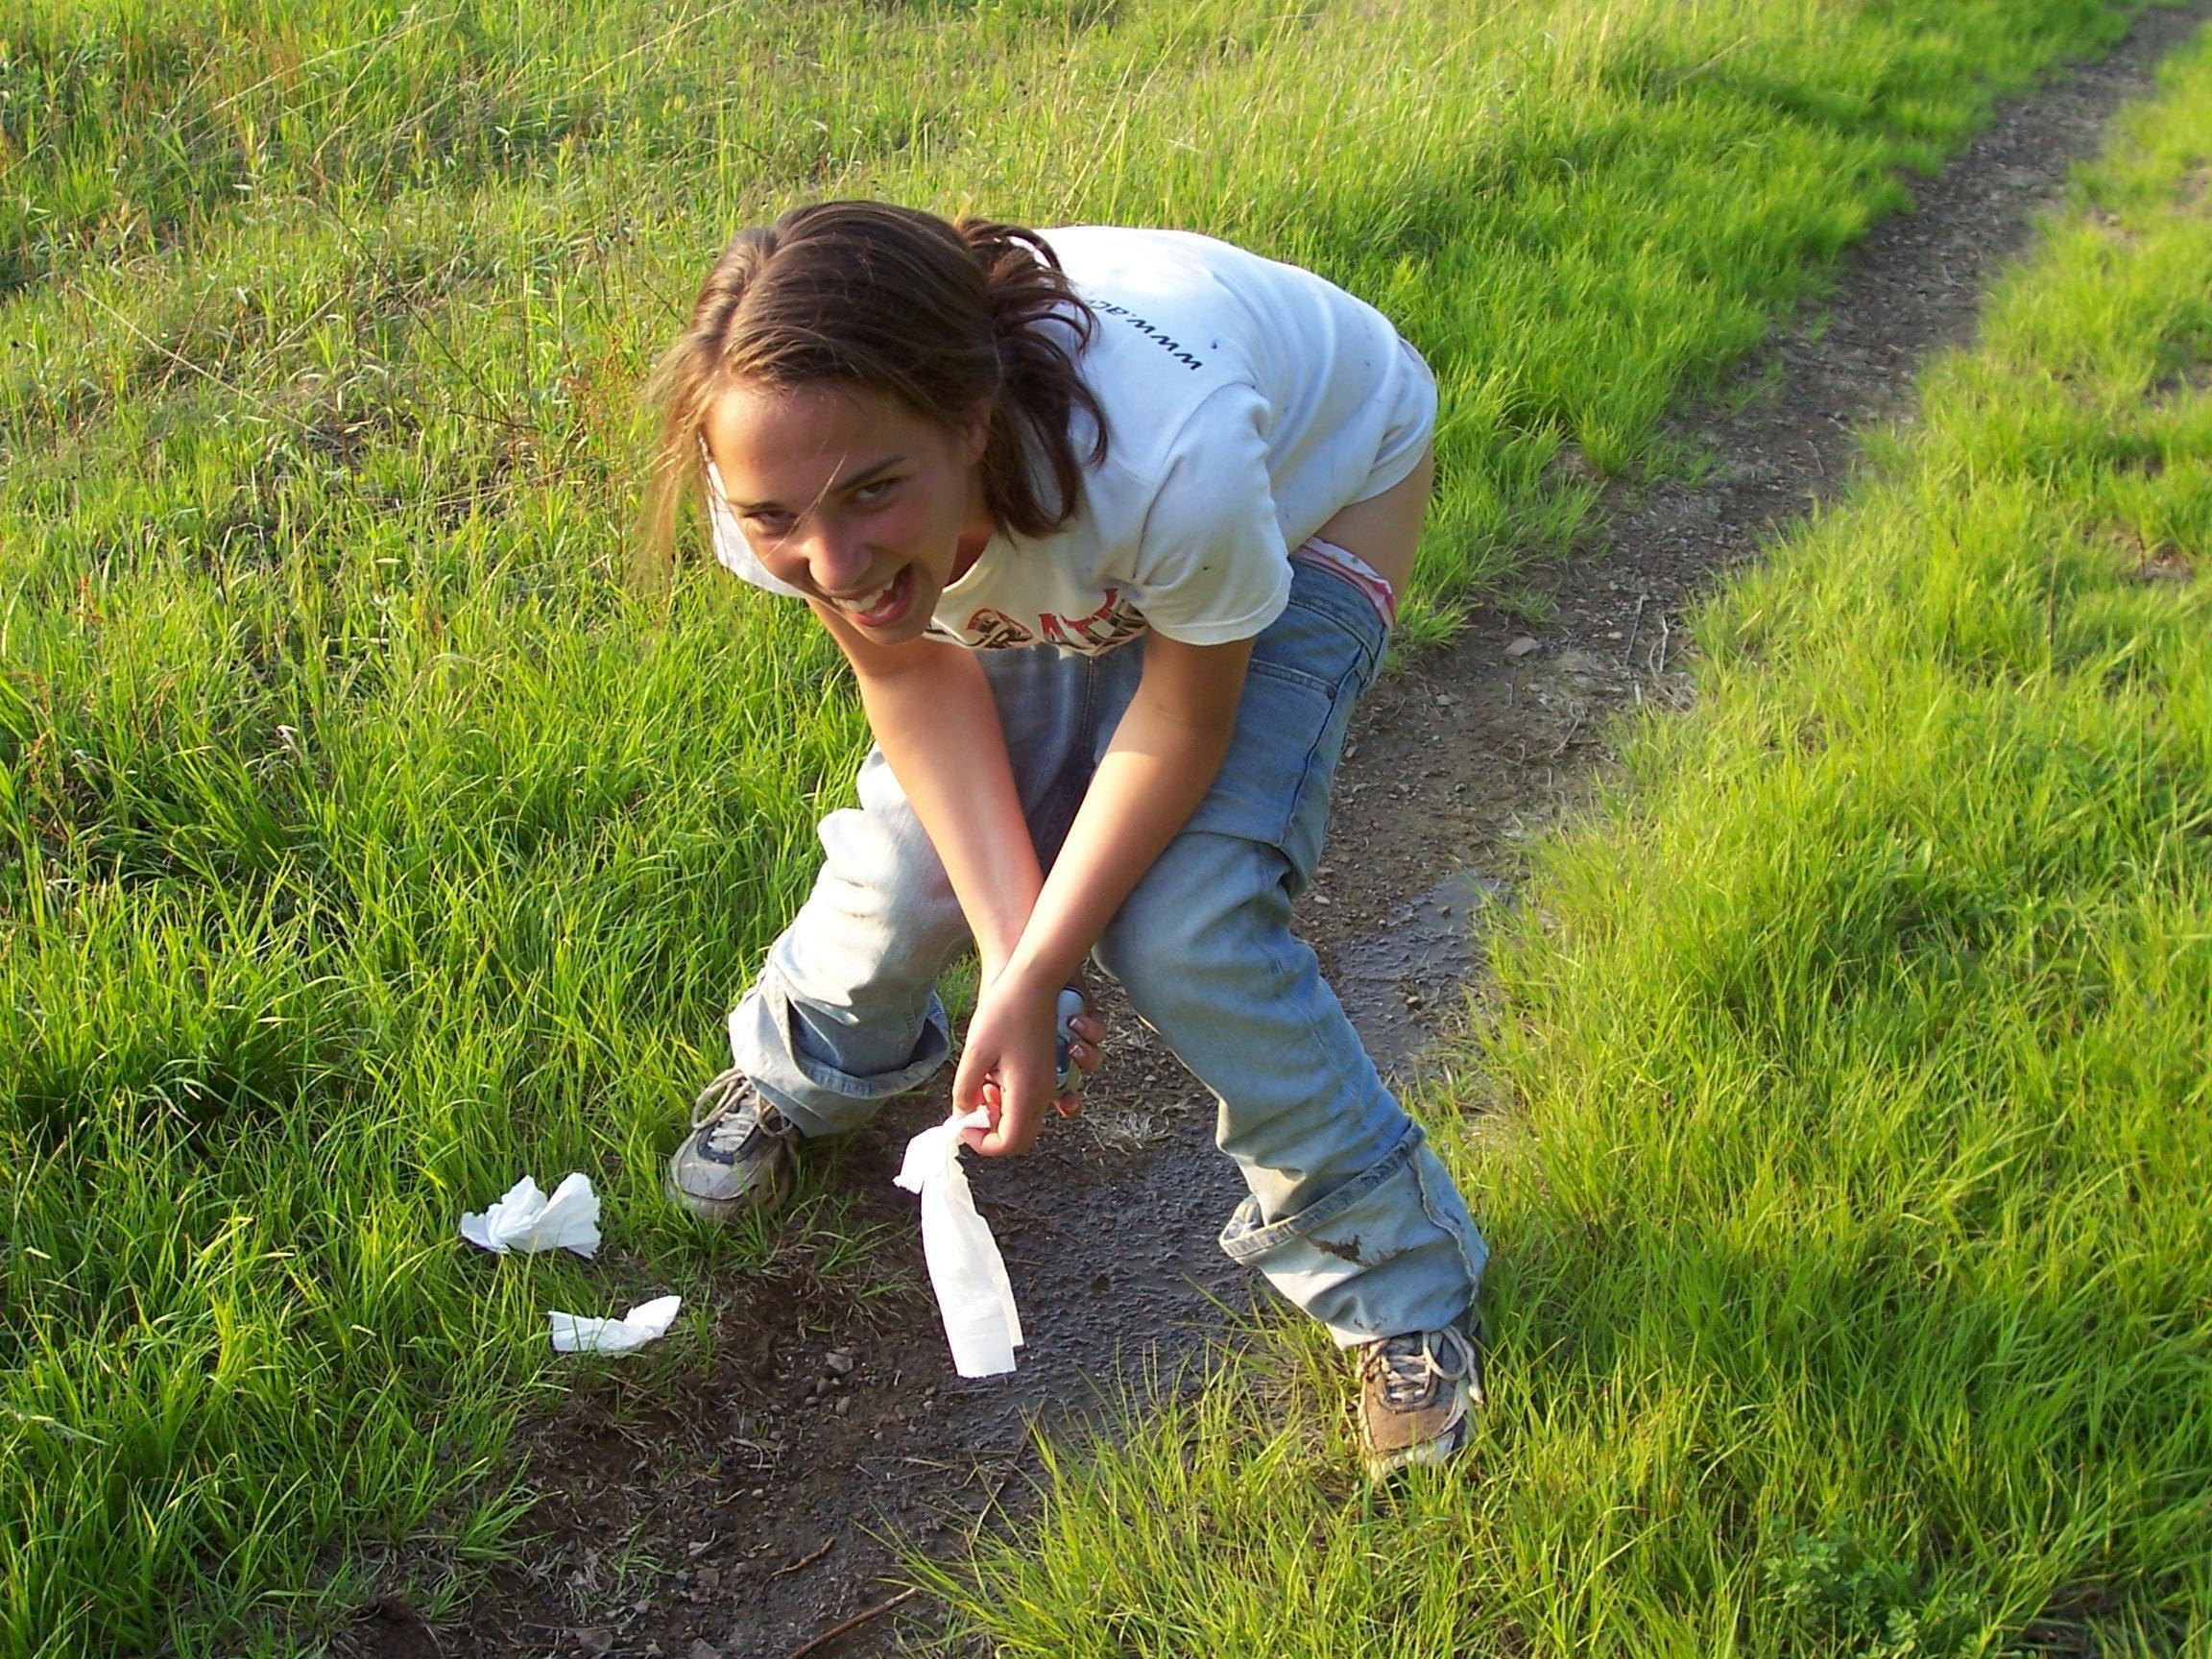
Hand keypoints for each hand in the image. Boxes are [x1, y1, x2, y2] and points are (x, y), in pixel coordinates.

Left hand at [956, 976, 1105, 1155]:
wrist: (1034, 980)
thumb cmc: (1005, 1011)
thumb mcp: (975, 1052)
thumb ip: (965, 1089)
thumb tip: (963, 1114)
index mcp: (1027, 1094)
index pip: (1008, 1144)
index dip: (981, 1143)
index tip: (963, 1123)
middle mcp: (1044, 1094)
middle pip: (1019, 1137)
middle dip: (991, 1130)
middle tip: (972, 1107)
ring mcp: (1049, 1082)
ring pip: (1024, 1118)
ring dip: (1000, 1111)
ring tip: (982, 1085)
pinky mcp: (1048, 1069)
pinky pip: (1029, 1099)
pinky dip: (1010, 1096)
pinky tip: (995, 1073)